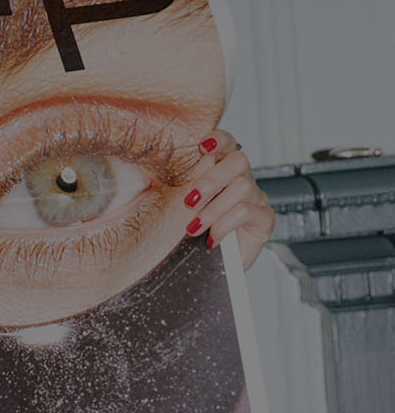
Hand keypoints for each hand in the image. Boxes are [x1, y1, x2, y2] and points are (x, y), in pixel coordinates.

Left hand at [182, 131, 276, 271]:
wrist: (207, 272)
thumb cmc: (193, 240)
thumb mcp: (178, 211)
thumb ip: (177, 190)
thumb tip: (148, 175)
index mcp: (223, 173)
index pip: (228, 145)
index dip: (219, 140)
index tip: (202, 146)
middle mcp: (242, 181)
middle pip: (239, 161)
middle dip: (211, 180)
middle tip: (189, 201)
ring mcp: (255, 199)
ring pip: (242, 187)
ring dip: (213, 209)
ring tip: (194, 228)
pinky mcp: (264, 220)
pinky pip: (247, 212)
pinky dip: (225, 225)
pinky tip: (213, 238)